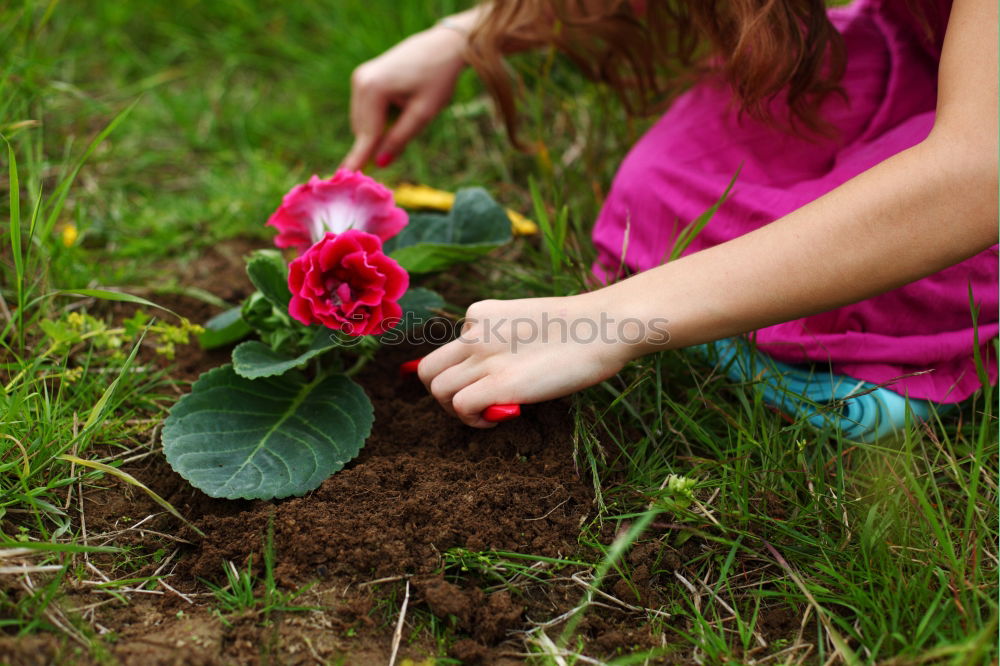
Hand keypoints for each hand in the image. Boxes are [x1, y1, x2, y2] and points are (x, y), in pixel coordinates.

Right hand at [341, 24, 467, 170]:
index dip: (360, 158)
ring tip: (407, 113)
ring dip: (379, 130)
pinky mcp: (363, 78)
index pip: (367, 134)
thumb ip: (400, 139)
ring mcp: (359, 77)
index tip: (346, 177)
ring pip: (363, 121)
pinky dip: (379, 119)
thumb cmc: (438, 79)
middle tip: (399, 145)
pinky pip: (366, 110)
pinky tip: (399, 106)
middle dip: (377, 143)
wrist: (442, 47)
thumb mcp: (423, 114)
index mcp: (374, 89)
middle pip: (362, 129)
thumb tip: (381, 163)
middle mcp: (360, 81)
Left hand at [417, 293, 665, 426]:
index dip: (463, 372)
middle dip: (444, 392)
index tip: (487, 382)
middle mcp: (474, 333)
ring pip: (436, 389)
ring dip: (455, 409)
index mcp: (481, 313)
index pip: (448, 349)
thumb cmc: (582, 329)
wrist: (606, 326)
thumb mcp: (529, 323)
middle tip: (474, 404)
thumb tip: (500, 373)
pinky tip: (496, 417)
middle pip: (427, 369)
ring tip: (485, 413)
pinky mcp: (500, 383)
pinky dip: (472, 418)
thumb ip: (505, 341)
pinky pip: (460, 405)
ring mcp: (484, 357)